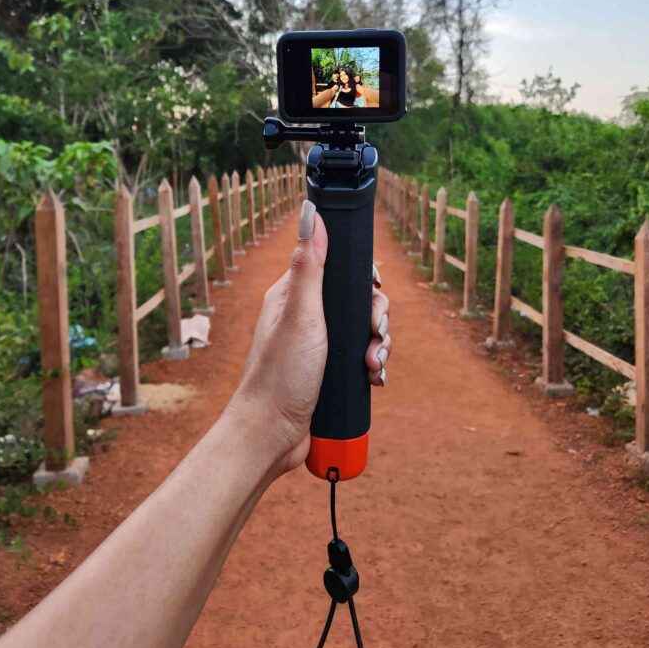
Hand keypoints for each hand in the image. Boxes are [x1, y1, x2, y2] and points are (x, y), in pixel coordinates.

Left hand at [230, 200, 390, 475]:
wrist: (271, 435)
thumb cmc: (280, 374)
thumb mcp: (300, 314)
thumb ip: (309, 264)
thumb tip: (311, 211)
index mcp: (294, 294)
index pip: (338, 266)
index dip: (363, 276)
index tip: (374, 291)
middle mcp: (305, 315)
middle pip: (356, 299)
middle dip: (375, 317)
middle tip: (374, 336)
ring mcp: (316, 344)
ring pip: (361, 330)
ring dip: (377, 344)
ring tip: (373, 365)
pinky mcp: (326, 371)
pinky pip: (358, 358)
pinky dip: (372, 365)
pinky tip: (374, 378)